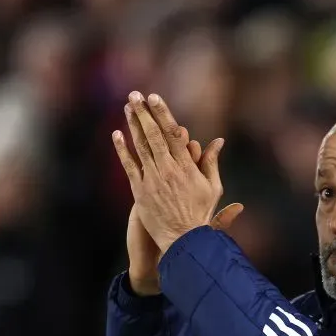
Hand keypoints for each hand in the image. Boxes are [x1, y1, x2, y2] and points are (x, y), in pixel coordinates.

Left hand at [113, 91, 240, 254]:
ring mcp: (152, 180)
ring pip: (140, 147)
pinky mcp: (140, 191)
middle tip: (135, 95)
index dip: (162, 114)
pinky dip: (122, 150)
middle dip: (144, 113)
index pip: (173, 133)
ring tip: (127, 107)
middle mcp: (168, 170)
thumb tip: (218, 141)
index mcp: (187, 167)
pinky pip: (129, 166)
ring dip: (133, 125)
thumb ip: (211, 162)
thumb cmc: (200, 214)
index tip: (154, 98)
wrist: (184, 240)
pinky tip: (116, 134)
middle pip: (154, 135)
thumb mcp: (213, 188)